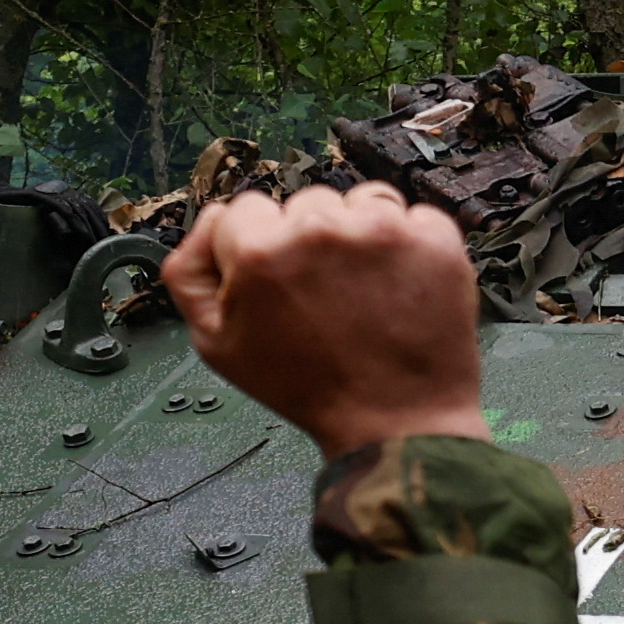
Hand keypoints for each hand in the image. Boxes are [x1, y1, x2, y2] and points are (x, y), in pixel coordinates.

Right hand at [162, 183, 493, 459]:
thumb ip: (190, 272)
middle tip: (324, 295)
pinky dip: (407, 244)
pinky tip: (398, 285)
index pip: (246, 209)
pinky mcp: (433, 238)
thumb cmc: (305, 387)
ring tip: (363, 289)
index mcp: (261, 251)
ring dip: (358, 233)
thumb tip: (212, 219)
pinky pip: (411, 215)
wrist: (393, 421)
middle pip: (304, 202)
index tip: (279, 281)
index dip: (258, 246)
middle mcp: (320, 230)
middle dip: (309, 239)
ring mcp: (383, 230)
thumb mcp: (216, 344)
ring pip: (358, 201)